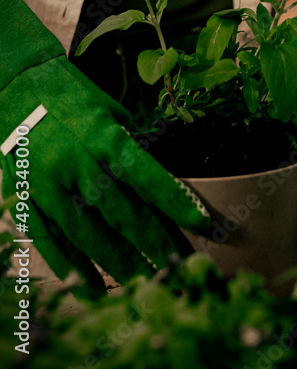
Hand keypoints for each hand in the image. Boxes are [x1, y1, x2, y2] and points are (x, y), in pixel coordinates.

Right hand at [0, 0, 209, 297]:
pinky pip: (49, 240)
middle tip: (178, 266)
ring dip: (117, 264)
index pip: (147, 177)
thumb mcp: (109, 110)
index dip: (176, 203)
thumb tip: (155, 184)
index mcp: (102, 135)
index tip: (203, 224)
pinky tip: (90, 286)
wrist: (15, 84)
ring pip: (87, 235)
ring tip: (143, 282)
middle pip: (121, 213)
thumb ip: (127, 147)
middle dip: (153, 243)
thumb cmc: (70, 94)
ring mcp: (46, 185)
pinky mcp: (23, 197)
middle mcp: (75, 163)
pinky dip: (70, 265)